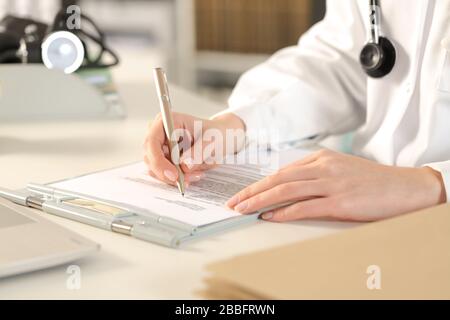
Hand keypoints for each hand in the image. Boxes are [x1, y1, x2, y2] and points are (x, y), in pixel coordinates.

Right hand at [143, 112, 244, 185]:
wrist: (220, 137)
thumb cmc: (215, 133)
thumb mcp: (212, 140)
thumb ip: (199, 151)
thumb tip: (184, 165)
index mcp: (167, 120)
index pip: (152, 142)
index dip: (159, 161)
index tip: (174, 175)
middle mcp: (159, 133)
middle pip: (150, 158)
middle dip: (168, 173)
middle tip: (187, 180)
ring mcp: (160, 147)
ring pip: (156, 169)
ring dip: (175, 176)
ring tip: (197, 174)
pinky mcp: (164, 159)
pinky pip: (165, 173)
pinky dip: (179, 178)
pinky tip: (194, 174)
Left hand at [226, 149, 445, 221]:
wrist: (405, 187)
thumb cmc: (372, 181)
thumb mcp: (340, 170)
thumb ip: (316, 175)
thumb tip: (290, 188)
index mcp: (321, 158)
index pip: (282, 171)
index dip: (260, 182)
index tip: (244, 192)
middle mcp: (323, 167)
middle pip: (278, 178)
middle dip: (251, 191)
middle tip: (233, 201)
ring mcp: (331, 183)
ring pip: (285, 190)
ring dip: (260, 200)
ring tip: (242, 209)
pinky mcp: (340, 201)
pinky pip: (305, 206)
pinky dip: (284, 212)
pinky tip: (269, 217)